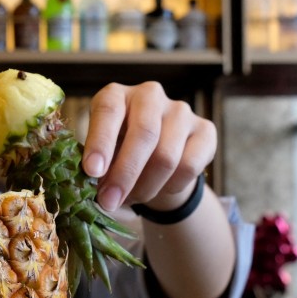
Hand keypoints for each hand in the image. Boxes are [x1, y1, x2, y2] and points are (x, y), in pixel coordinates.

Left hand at [81, 81, 216, 211]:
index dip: (100, 142)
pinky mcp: (205, 130)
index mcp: (116, 94)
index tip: (92, 172)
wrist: (154, 157)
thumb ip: (97, 165)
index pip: (109, 110)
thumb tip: (91, 190)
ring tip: (130, 199)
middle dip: (124, 174)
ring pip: (166, 156)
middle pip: (144, 134)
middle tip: (109, 202)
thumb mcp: (101, 153)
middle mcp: (149, 95)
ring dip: (145, 187)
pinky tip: (157, 190)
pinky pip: (189, 166)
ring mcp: (180, 110)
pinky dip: (170, 187)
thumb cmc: (117, 152)